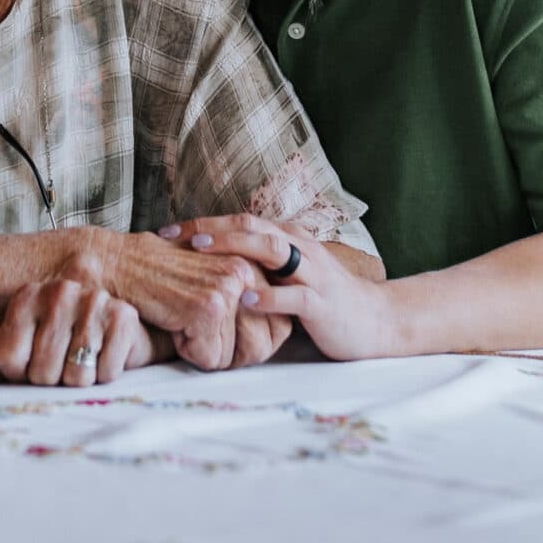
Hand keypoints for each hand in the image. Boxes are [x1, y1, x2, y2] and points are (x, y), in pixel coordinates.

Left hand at [0, 279, 157, 385]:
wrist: (119, 328)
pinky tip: (105, 355)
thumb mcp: (27, 345)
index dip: (20, 375)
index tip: (32, 363)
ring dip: (80, 380)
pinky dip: (106, 375)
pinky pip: (105, 373)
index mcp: (28, 296)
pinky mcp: (123, 316)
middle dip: (53, 381)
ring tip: (85, 360)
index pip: (8, 359)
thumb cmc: (66, 340)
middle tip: (63, 364)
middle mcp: (59, 291)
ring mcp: (92, 300)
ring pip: (75, 376)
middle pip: (42, 372)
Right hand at [74, 227, 269, 370]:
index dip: (248, 344)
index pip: (279, 328)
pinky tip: (171, 322)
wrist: (117, 264)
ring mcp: (229, 288)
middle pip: (263, 345)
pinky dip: (187, 351)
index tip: (217, 331)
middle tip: (196, 330)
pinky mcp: (208, 307)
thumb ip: (245, 299)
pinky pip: (210, 358)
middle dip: (230, 352)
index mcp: (253, 262)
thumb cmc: (159, 277)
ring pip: (235, 356)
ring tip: (182, 320)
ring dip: (206, 351)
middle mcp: (247, 271)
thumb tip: (278, 332)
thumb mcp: (211, 280)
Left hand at [174, 214, 389, 361]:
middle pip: (252, 226)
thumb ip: (258, 265)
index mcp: (289, 238)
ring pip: (273, 249)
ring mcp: (313, 273)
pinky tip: (245, 298)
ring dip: (235, 247)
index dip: (203, 223)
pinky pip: (294, 296)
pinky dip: (269, 295)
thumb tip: (209, 266)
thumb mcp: (289, 275)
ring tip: (202, 250)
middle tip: (174, 236)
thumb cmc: (324, 299)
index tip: (167, 232)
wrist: (375, 321)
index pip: (241, 221)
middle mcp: (300, 247)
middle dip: (210, 228)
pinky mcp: (322, 303)